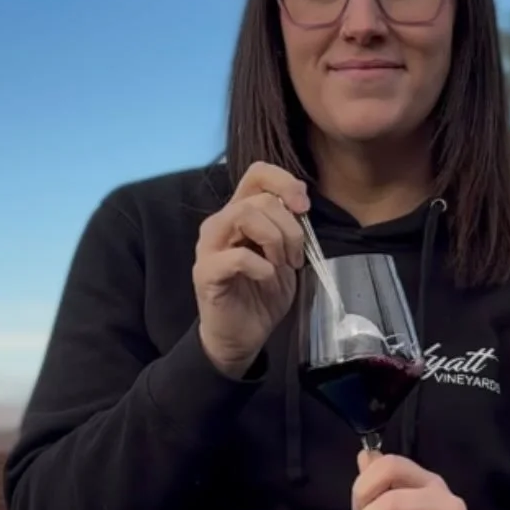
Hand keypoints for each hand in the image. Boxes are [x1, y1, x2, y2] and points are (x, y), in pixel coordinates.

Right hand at [194, 163, 308, 378]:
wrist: (242, 336)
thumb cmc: (262, 294)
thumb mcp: (286, 256)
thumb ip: (289, 228)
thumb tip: (301, 203)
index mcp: (240, 213)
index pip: (257, 173)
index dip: (284, 182)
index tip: (303, 207)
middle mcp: (221, 223)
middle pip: (259, 199)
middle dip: (290, 227)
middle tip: (296, 257)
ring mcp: (209, 246)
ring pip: (244, 216)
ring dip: (275, 240)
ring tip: (281, 266)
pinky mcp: (206, 272)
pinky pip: (238, 256)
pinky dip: (262, 267)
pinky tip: (267, 279)